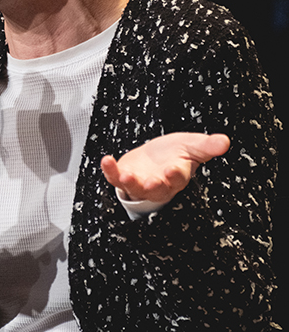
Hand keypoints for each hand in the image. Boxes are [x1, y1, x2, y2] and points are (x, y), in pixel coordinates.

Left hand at [101, 132, 229, 204]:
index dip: (175, 174)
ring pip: (135, 189)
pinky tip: (107, 161)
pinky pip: (114, 178)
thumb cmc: (175, 153)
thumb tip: (225, 142)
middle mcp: (159, 184)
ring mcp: (140, 183)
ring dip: (130, 183)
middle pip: (157, 189)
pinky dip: (110, 171)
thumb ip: (207, 145)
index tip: (173, 168)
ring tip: (126, 175)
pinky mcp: (123, 178)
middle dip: (154, 186)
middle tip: (152, 183)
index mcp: (177, 176)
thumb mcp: (192, 145)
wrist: (154, 156)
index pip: (178, 178)